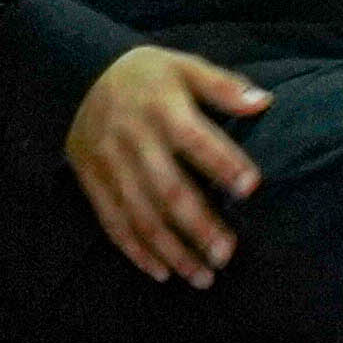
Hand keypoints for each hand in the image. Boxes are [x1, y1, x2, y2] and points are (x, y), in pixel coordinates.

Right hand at [68, 44, 271, 285]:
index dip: (222, 163)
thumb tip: (263, 101)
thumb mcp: (184, 65)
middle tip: (227, 254)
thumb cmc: (147, 75)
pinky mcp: (93, 183)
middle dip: (197, 226)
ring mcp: (109, 166)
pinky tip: (162, 272)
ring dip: (171, 250)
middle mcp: (133, 141)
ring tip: (203, 276)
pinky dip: (136, 251)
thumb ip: (222, 86)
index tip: (251, 187)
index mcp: (161, 109)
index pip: (194, 139)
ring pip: (140, 216)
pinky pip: (113, 223)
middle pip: (166, 189)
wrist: (79, 77)